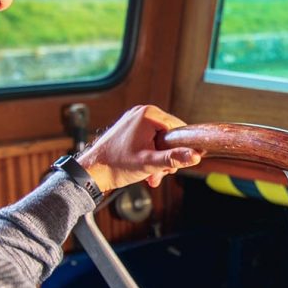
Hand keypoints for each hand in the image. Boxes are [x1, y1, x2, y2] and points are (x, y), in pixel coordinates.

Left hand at [76, 105, 202, 191]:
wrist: (92, 171)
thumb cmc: (116, 165)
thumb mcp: (149, 163)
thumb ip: (174, 158)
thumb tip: (195, 156)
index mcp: (148, 114)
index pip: (178, 129)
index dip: (179, 148)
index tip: (173, 164)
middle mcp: (142, 112)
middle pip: (168, 136)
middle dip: (166, 157)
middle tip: (160, 172)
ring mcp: (134, 119)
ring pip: (159, 140)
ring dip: (158, 159)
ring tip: (150, 174)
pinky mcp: (129, 128)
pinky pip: (148, 140)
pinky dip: (149, 155)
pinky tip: (144, 169)